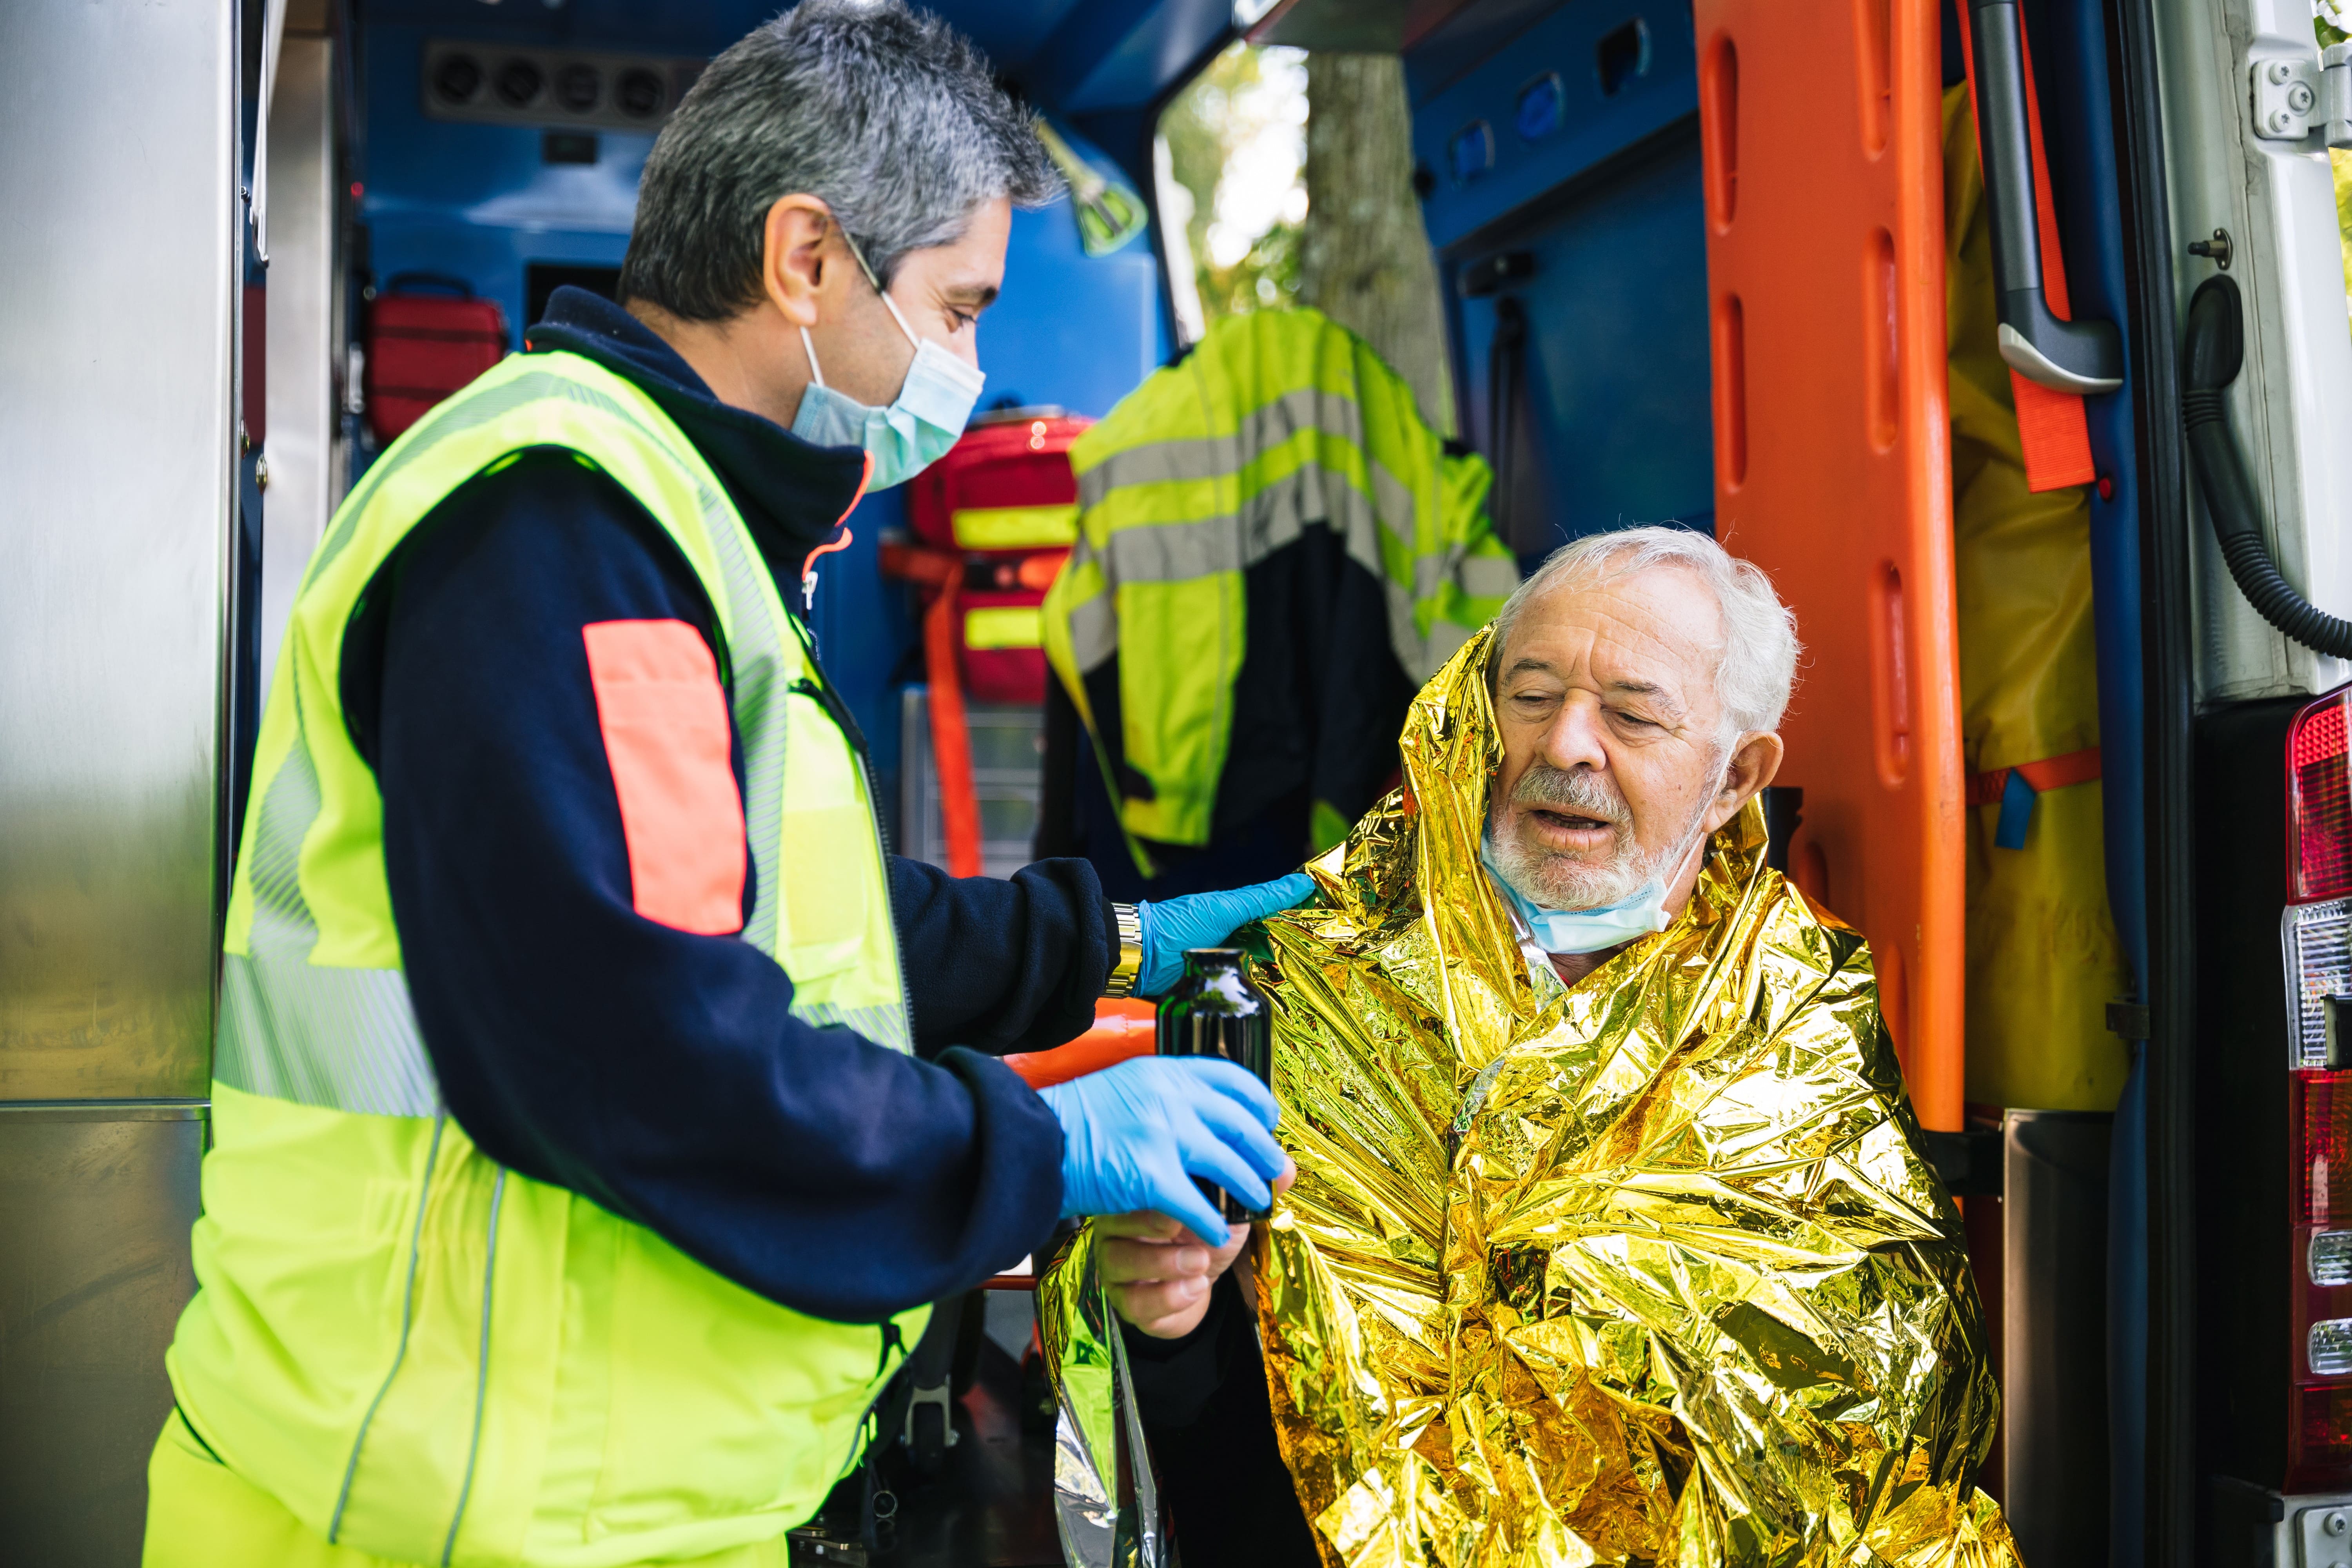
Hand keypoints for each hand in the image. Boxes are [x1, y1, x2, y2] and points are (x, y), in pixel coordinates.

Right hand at [1039, 1056, 1283, 1243]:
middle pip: (1240, 1124)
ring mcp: (1161, 1136)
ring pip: (1228, 1165)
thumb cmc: (1074, 1121)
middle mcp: (1169, 1098)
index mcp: (1163, 1072)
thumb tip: (1209, 1117)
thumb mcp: (1125, 1088)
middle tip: (1275, 1169)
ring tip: (1257, 1201)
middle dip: (1264, 1151)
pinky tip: (1217, 1234)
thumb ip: (1167, 1098)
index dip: (1257, 1102)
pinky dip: (1214, 1223)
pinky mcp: (1151, 1177)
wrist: (1031, 1142)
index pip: (1230, 1078)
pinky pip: (1199, 1206)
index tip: (1268, 1119)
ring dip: (1249, 1187)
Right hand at [1103, 1159, 1294, 1338]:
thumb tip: (1288, 1168)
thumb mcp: (1229, 1214)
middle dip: (1150, 1222)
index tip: (1183, 1192)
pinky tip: (1196, 1288)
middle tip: (1183, 1226)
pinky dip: (1168, 1295)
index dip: (1154, 1185)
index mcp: (1139, 1196)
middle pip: (1114, 1220)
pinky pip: (1133, 1300)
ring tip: (1200, 1262)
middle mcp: (1117, 1228)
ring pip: (1119, 1261)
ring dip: (1164, 1262)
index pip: (1134, 1183)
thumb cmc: (1204, 1239)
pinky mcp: (1124, 1301)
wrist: (1197, 1290)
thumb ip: (1252, 1191)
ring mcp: (1114, 1266)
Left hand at [1136, 872, 1315, 995]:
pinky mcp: (1216, 991)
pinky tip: (1282, 1007)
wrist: (1139, 957)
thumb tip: (1303, 881)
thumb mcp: (1226, 907)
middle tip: (1332, 967)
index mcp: (1238, 916)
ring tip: (1315, 991)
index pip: (1278, 919)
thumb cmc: (1179, 924)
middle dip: (1297, 958)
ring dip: (1281, 982)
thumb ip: (1263, 897)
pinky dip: (1259, 999)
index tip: (1333, 930)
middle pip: (1273, 950)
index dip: (1303, 924)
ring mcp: (1225, 967)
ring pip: (1262, 974)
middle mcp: (1234, 941)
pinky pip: (1243, 995)